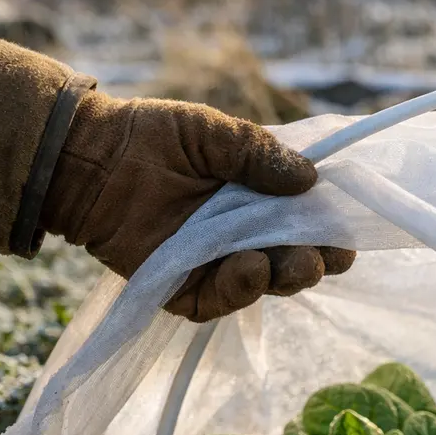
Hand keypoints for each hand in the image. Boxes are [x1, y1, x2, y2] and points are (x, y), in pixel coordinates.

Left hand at [40, 91, 354, 321]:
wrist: (90, 157)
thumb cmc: (154, 138)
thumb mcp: (214, 132)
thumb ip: (259, 154)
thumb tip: (311, 179)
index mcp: (266, 205)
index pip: (311, 227)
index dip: (331, 233)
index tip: (346, 232)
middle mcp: (250, 241)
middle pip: (297, 265)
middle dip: (314, 263)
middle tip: (322, 256)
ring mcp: (220, 269)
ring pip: (267, 286)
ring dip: (284, 277)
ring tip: (285, 263)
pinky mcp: (187, 292)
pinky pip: (222, 301)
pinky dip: (240, 289)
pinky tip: (248, 268)